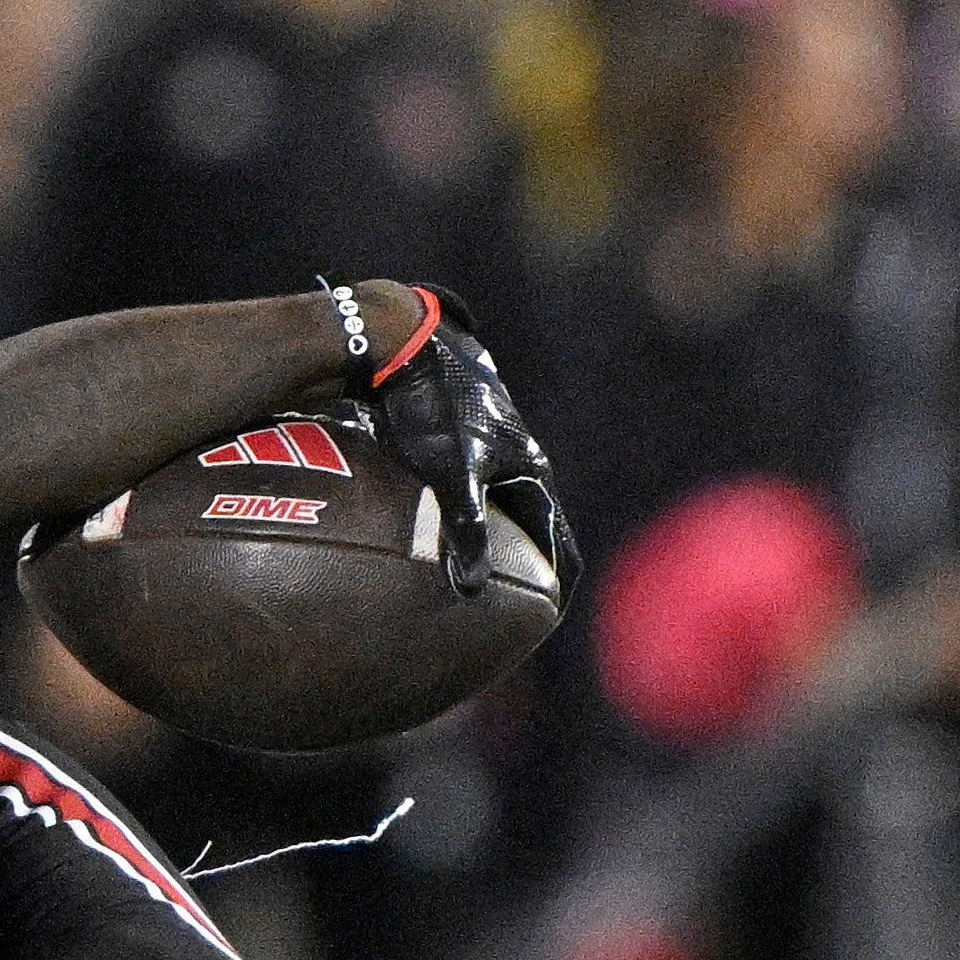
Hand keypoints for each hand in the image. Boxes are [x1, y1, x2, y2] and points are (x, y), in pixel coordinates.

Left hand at [337, 281, 571, 602]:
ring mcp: (491, 439)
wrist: (399, 341)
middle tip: (519, 606)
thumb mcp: (450, 472)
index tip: (553, 618)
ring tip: (483, 572)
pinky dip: (471, 513)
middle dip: (531, 565)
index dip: (560, 583)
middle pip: (535, 523)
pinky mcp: (461, 429)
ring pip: (505, 501)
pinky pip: (475, 484)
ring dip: (501, 538)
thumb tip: (471, 590)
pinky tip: (442, 525)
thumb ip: (465, 529)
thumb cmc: (429, 406)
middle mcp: (519, 453)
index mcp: (530, 468)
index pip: (558, 539)